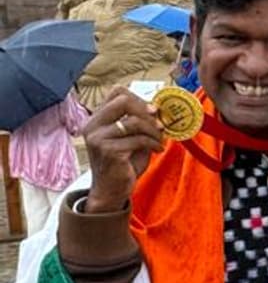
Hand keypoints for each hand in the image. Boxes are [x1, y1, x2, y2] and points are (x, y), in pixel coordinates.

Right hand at [81, 86, 165, 212]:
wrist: (111, 190)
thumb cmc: (124, 162)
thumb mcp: (131, 136)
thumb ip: (139, 120)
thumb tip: (157, 105)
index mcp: (97, 119)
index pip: (117, 92)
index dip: (139, 98)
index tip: (153, 110)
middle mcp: (92, 126)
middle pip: (124, 101)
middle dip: (147, 110)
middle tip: (160, 123)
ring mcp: (98, 138)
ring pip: (134, 121)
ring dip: (153, 130)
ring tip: (160, 139)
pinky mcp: (108, 151)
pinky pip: (138, 139)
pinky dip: (153, 143)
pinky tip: (157, 149)